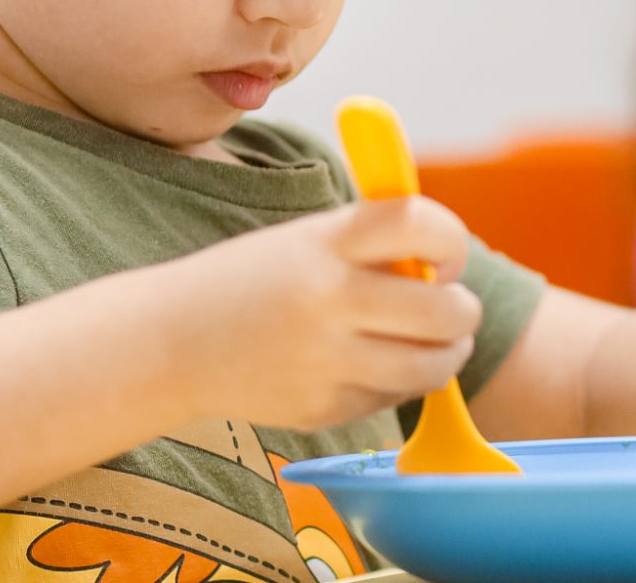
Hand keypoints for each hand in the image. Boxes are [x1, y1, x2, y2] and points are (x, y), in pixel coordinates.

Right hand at [155, 197, 480, 430]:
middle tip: (455, 308)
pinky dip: (397, 384)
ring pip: (432, 368)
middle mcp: (326, 300)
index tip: (447, 258)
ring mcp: (323, 361)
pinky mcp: (319, 409)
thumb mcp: (306, 239)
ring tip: (436, 343)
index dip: (453, 241)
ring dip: (448, 354)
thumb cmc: (253, 280)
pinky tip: (372, 364)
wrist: (171, 341)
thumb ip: (374, 245)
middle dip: (464, 311)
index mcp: (325, 242)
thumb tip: (450, 265)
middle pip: (445, 311)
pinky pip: (391, 399)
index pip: (421, 226)